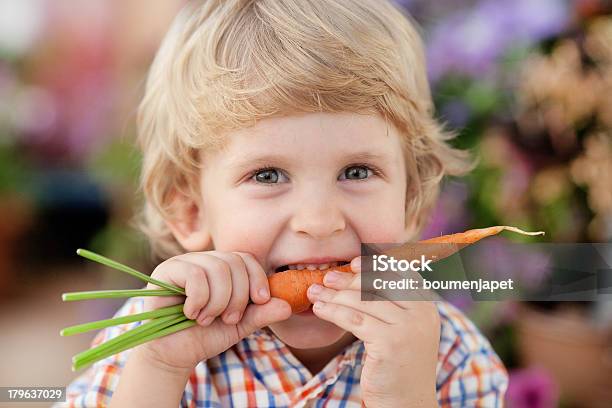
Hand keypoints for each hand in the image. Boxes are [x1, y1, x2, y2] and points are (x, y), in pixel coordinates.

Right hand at [138, 251, 291, 371]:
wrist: (174, 355)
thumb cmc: (205, 337)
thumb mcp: (240, 325)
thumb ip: (262, 314)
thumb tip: (287, 305)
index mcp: (222, 268)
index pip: (246, 258)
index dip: (257, 278)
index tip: (260, 302)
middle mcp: (204, 260)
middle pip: (234, 263)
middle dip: (238, 297)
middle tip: (228, 319)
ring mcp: (184, 262)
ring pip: (217, 268)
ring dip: (218, 301)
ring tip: (207, 319)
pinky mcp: (166, 271)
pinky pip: (195, 274)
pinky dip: (199, 300)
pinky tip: (191, 313)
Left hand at [307, 257, 439, 406]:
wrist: (408, 405)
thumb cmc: (399, 366)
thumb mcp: (402, 330)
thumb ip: (391, 305)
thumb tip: (358, 276)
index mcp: (426, 306)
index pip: (399, 272)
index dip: (375, 264)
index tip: (352, 264)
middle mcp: (421, 313)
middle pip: (378, 284)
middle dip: (349, 279)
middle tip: (326, 278)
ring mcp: (407, 328)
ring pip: (363, 301)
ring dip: (334, 295)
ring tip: (315, 292)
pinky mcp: (390, 343)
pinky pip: (354, 319)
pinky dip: (333, 311)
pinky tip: (319, 310)